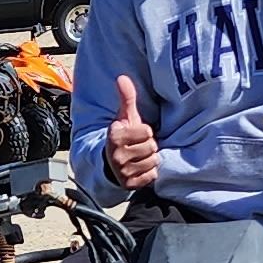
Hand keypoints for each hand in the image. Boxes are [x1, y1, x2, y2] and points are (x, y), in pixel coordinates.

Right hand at [106, 73, 160, 189]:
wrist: (110, 163)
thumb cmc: (123, 137)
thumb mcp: (124, 117)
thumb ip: (126, 97)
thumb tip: (122, 77)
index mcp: (115, 136)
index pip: (147, 132)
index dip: (145, 132)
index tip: (136, 134)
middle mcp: (116, 155)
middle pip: (151, 147)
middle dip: (148, 146)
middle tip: (138, 146)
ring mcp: (122, 172)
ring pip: (152, 162)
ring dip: (149, 159)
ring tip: (139, 157)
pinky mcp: (129, 185)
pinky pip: (151, 176)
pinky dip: (149, 173)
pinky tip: (140, 168)